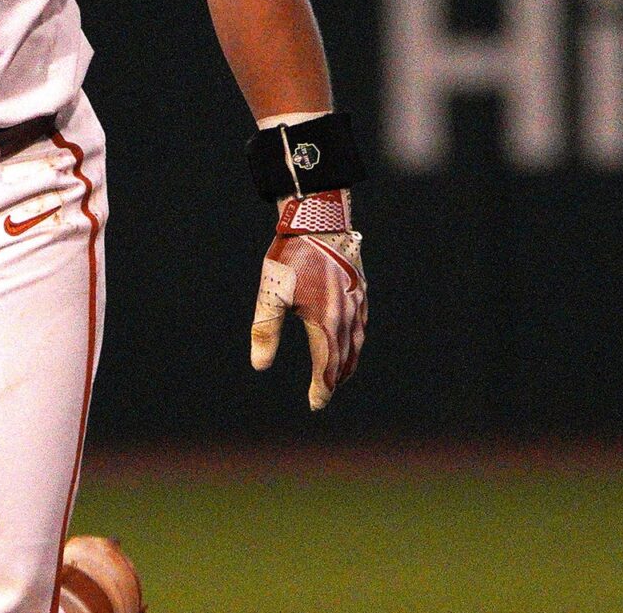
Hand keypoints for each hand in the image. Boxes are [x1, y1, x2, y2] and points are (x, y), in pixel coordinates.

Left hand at [250, 191, 366, 409]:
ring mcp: (358, 302)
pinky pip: (363, 324)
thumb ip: (265, 330)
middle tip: (324, 394)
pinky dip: (357, 341)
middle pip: (345, 358)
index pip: (327, 365)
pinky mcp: (361, 288)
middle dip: (334, 379)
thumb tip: (259, 366)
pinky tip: (352, 341)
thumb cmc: (291, 256)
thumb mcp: (271, 294)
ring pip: (357, 342)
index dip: (321, 387)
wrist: (319, 218)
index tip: (316, 404)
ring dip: (348, 363)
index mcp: (326, 321)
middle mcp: (348, 316)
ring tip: (338, 376)